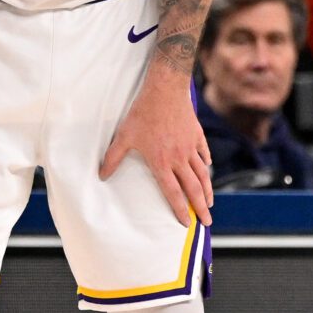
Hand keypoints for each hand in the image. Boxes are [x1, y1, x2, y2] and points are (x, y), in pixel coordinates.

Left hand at [99, 79, 212, 226]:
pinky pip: (204, 152)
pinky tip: (208, 167)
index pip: (173, 193)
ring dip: (207, 190)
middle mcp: (179, 159)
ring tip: (210, 202)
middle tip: (206, 221)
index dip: (180, 210)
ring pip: (203, 174)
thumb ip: (113, 158)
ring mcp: (190, 147)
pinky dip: (206, 162)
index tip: (186, 223)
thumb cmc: (143, 113)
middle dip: (201, 208)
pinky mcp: (196, 134)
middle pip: (194, 189)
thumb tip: (102, 175)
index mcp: (162, 163)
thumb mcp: (124, 136)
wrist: (165, 89)